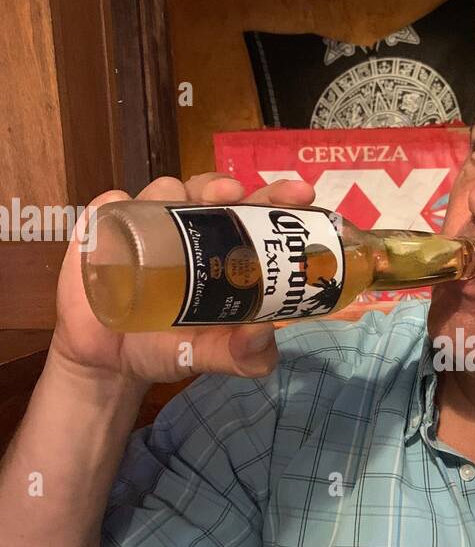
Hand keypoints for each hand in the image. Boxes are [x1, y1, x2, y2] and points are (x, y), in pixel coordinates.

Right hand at [51, 173, 317, 384]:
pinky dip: (117, 201)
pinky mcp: (101, 231)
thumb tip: (263, 333)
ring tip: (187, 203)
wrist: (111, 363)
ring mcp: (146, 225)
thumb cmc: (170, 347)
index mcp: (225, 247)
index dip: (278, 197)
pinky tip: (122, 205)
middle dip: (225, 183)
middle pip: (210, 189)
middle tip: (233, 194)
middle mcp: (189, 228)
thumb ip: (243, 354)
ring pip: (164, 189)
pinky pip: (110, 204)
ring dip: (177, 189)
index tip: (300, 193)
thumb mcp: (212, 354)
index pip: (255, 212)